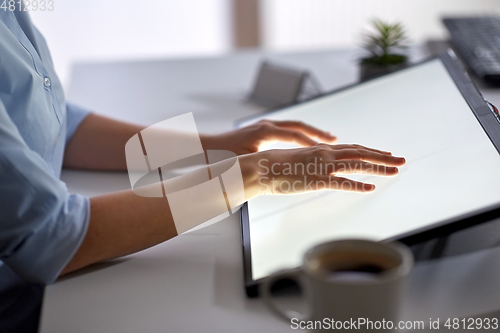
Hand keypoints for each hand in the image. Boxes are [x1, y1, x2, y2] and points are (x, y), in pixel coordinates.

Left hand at [201, 120, 336, 154]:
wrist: (209, 147)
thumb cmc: (224, 156)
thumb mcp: (243, 162)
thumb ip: (259, 165)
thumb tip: (269, 174)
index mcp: (264, 132)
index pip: (293, 136)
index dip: (311, 143)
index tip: (327, 150)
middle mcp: (266, 125)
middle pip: (298, 126)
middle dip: (317, 133)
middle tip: (335, 139)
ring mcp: (265, 125)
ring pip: (294, 126)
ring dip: (310, 132)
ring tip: (327, 138)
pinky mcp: (262, 129)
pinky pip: (287, 129)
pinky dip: (300, 134)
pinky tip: (307, 141)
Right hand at [239, 143, 405, 198]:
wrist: (261, 167)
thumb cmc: (274, 164)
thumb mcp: (296, 159)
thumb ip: (311, 162)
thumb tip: (317, 166)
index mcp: (321, 149)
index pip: (352, 149)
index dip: (371, 151)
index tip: (385, 153)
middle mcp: (326, 154)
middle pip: (361, 153)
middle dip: (383, 157)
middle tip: (401, 160)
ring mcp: (322, 166)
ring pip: (358, 164)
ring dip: (379, 167)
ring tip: (396, 170)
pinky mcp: (317, 180)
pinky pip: (342, 183)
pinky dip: (358, 185)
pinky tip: (371, 188)